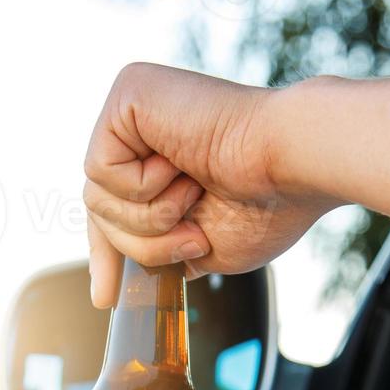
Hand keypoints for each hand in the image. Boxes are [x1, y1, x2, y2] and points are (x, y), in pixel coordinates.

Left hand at [84, 63, 332, 306]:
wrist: (292, 165)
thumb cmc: (268, 205)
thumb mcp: (203, 246)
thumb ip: (163, 249)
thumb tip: (129, 273)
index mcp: (161, 158)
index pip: (111, 210)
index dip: (105, 256)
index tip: (105, 297)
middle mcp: (141, 128)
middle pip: (99, 210)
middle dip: (141, 245)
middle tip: (194, 240)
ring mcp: (132, 106)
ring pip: (96, 197)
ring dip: (150, 217)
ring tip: (195, 196)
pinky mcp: (129, 92)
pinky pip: (100, 169)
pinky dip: (143, 187)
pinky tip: (182, 165)